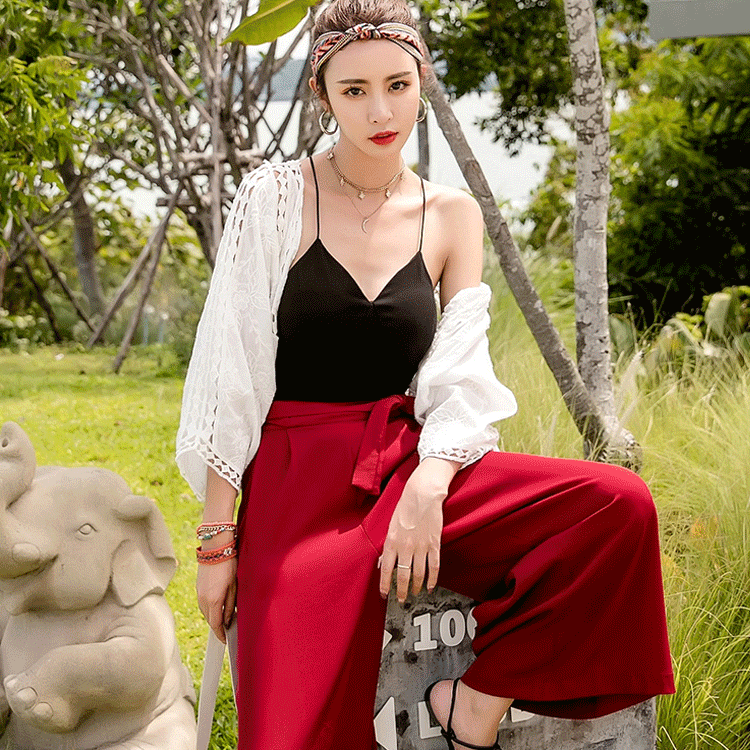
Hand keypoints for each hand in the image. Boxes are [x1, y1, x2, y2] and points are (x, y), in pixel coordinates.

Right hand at [196, 536, 236, 644]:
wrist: (216, 548)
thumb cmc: (228, 565)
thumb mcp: (234, 587)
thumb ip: (230, 606)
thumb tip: (227, 619)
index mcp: (213, 601)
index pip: (216, 625)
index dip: (221, 635)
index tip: (225, 641)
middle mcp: (203, 599)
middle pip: (209, 620)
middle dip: (217, 626)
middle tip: (227, 631)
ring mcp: (199, 593)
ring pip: (205, 612)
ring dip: (213, 617)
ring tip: (224, 618)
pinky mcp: (198, 588)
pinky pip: (203, 604)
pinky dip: (209, 608)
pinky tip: (217, 606)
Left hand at [378, 458, 458, 603]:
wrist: (422, 495)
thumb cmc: (405, 508)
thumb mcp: (390, 526)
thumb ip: (388, 547)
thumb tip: (384, 564)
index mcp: (392, 542)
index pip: (386, 570)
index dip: (385, 585)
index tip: (385, 595)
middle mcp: (405, 547)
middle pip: (402, 576)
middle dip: (401, 591)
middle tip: (401, 600)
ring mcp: (421, 547)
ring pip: (418, 574)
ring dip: (415, 587)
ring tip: (414, 594)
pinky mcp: (434, 544)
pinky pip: (433, 566)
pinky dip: (432, 579)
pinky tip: (430, 587)